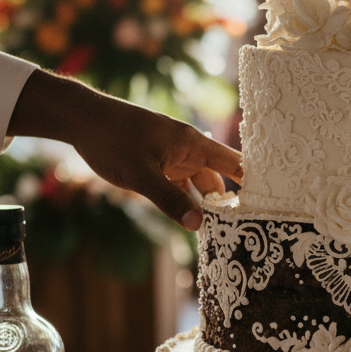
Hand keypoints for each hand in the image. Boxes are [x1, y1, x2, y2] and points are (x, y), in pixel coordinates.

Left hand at [8, 71, 242, 228]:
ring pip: (198, 184)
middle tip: (243, 229)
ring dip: (206, 205)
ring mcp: (173, 157)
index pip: (233, 163)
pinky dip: (187, 201)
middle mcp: (188, 149)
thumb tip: (197, 225)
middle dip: (229, 202)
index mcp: (192, 144)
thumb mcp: (140, 174)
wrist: (81, 119)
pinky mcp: (158, 163)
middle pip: (218, 178)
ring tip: (220, 231)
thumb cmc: (112, 139)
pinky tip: (191, 220)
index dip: (252, 180)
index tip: (269, 202)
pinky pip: (180, 185)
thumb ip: (169, 199)